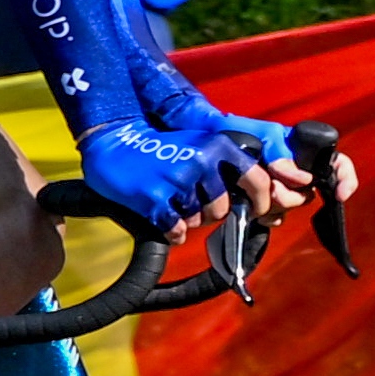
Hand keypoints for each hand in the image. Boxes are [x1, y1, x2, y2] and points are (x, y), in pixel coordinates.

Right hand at [79, 118, 250, 233]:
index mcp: (218, 146)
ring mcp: (177, 181)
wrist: (113, 145)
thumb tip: (260, 202)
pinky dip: (172, 231)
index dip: (260, 202)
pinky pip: (177, 231)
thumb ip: (230, 167)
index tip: (255, 211)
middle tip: (190, 199)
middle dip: (208, 211)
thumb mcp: (201, 145)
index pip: (257, 180)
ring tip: (170, 200)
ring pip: (198, 221)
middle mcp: (201, 161)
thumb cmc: (160, 148)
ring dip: (187, 218)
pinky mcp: (155, 200)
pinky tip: (161, 215)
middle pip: (222, 209)